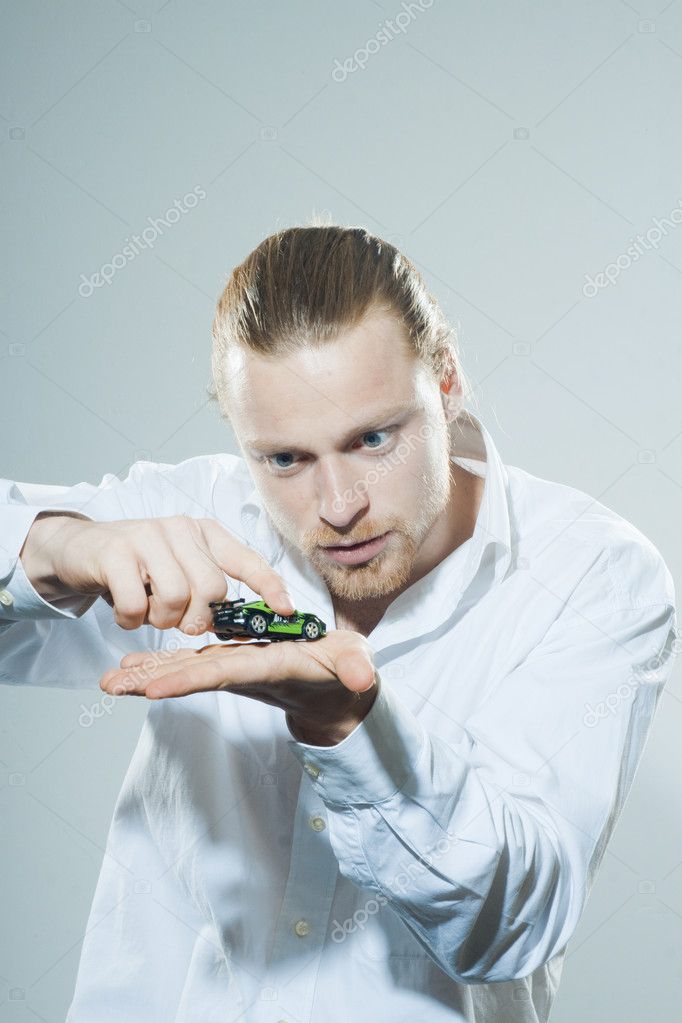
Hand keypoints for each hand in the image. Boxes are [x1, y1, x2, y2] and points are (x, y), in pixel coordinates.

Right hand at [21, 513, 294, 633]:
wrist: (80, 547)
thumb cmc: (138, 565)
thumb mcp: (179, 565)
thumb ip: (207, 585)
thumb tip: (242, 624)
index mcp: (204, 533)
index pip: (247, 560)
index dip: (269, 586)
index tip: (286, 609)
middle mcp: (181, 529)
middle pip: (212, 589)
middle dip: (197, 618)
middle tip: (177, 621)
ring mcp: (147, 537)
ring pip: (176, 598)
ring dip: (161, 620)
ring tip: (148, 613)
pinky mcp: (115, 553)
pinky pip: (136, 605)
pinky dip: (131, 620)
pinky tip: (125, 611)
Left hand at [99, 630, 378, 745]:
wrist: (338, 692)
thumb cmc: (347, 672)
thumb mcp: (356, 666)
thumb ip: (357, 669)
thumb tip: (363, 677)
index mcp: (271, 667)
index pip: (226, 673)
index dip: (190, 679)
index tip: (154, 690)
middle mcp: (245, 672)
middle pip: (193, 676)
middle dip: (153, 682)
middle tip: (111, 686)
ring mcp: (236, 669)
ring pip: (186, 671)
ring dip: (147, 676)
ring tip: (109, 681)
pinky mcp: (233, 663)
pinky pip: (192, 664)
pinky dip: (161, 666)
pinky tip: (132, 668)